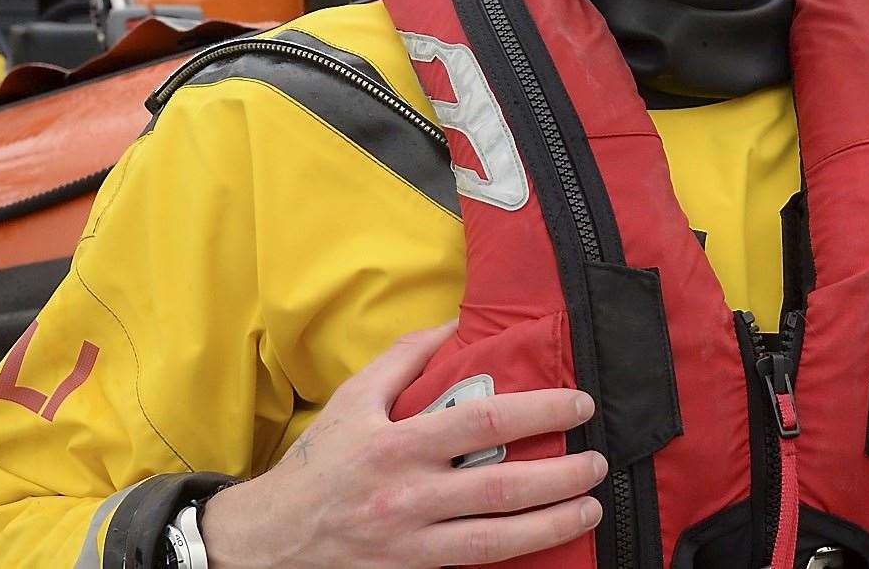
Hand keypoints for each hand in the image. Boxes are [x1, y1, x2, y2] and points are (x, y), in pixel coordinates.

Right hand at [201, 323, 606, 566]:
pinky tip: (547, 545)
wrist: (270, 542)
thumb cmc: (318, 464)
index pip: (483, 423)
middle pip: (501, 488)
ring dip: (553, 524)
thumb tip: (452, 324)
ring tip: (591, 507)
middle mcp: (409, 497)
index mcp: (398, 445)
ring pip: (497, 540)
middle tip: (598, 462)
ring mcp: (412, 544)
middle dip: (561, 476)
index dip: (539, 412)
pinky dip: (515, 557)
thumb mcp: (353, 400)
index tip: (578, 404)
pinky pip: (473, 567)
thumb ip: (404, 359)